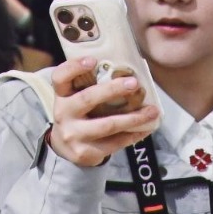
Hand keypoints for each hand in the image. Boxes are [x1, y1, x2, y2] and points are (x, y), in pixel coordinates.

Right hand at [41, 54, 157, 167]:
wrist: (64, 149)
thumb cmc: (77, 115)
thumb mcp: (74, 98)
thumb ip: (89, 85)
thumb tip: (126, 72)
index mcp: (62, 95)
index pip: (60, 77)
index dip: (74, 67)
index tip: (93, 60)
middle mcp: (63, 114)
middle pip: (87, 99)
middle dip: (112, 90)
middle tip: (134, 83)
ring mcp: (74, 135)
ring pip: (107, 125)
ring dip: (133, 118)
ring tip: (152, 111)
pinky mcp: (85, 152)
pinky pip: (115, 143)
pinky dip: (133, 134)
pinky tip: (146, 128)